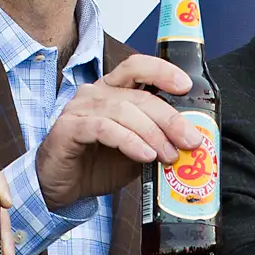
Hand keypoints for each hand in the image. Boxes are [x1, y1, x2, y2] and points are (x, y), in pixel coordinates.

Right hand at [33, 55, 197, 206]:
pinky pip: (103, 129)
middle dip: (170, 119)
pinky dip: (129, 141)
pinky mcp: (68, 129)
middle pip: (139, 96)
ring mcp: (79, 109)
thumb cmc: (97, 165)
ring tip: (168, 155)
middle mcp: (95, 94)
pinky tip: (144, 155)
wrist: (62, 188)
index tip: (185, 86)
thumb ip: (157, 140)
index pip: (137, 67)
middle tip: (190, 140)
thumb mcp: (136, 150)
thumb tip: (191, 142)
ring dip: (152, 134)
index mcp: (112, 91)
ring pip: (123, 111)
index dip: (162, 72)